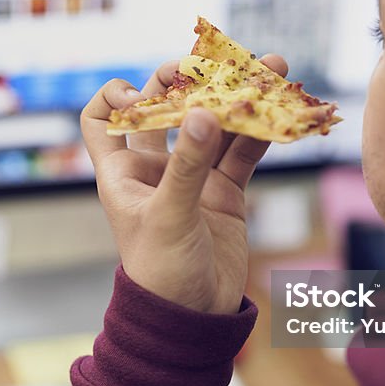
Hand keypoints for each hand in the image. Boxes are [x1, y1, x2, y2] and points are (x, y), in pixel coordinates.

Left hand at [81, 56, 288, 313]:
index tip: (141, 93)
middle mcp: (155, 168)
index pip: (101, 119)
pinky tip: (282, 109)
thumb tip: (206, 112)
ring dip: (239, 98)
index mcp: (123, 172)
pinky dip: (262, 130)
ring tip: (270, 68)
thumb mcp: (170, 216)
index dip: (115, 97)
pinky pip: (245, 151)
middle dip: (189, 82)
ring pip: (215, 125)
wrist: (195, 320)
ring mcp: (193, 178)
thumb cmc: (162, 273)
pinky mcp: (226, 192)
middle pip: (166, 108)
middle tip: (214, 65)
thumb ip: (189, 166)